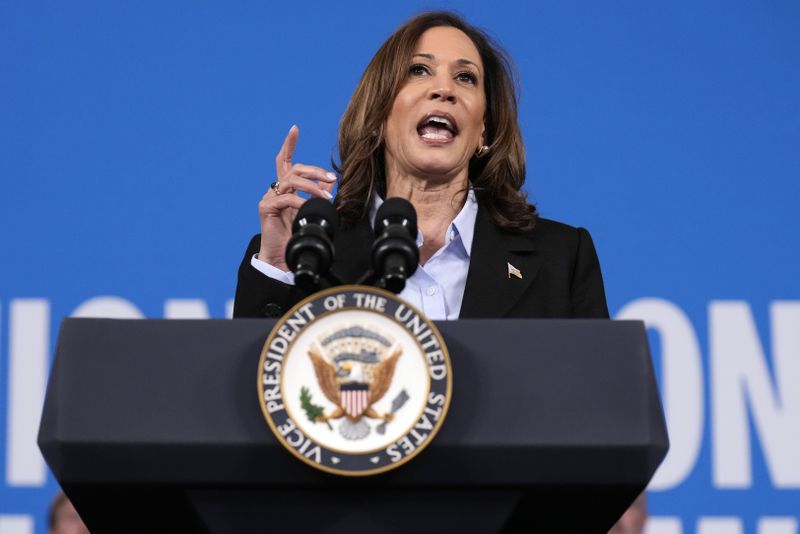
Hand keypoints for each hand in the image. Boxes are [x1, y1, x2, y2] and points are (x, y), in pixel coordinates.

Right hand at [257, 125, 336, 270]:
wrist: (281, 257)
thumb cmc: (295, 235)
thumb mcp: (311, 211)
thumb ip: (318, 195)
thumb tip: (332, 182)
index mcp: (284, 188)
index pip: (284, 161)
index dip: (289, 144)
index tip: (294, 128)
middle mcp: (275, 190)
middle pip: (293, 168)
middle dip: (314, 171)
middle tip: (331, 178)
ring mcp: (269, 198)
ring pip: (291, 180)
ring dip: (312, 186)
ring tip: (325, 197)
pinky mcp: (266, 208)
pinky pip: (286, 198)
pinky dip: (301, 201)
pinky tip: (309, 207)